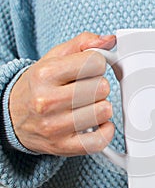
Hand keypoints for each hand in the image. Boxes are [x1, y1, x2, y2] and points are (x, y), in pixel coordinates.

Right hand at [9, 32, 115, 155]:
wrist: (12, 116)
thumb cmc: (38, 86)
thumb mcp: (54, 58)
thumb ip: (83, 44)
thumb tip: (110, 41)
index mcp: (45, 74)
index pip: (95, 62)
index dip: (97, 64)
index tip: (89, 70)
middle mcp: (47, 101)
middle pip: (102, 87)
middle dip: (98, 86)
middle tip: (86, 90)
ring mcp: (54, 127)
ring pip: (104, 111)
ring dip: (101, 108)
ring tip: (87, 106)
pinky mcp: (63, 146)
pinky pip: (99, 140)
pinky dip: (105, 131)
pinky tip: (97, 124)